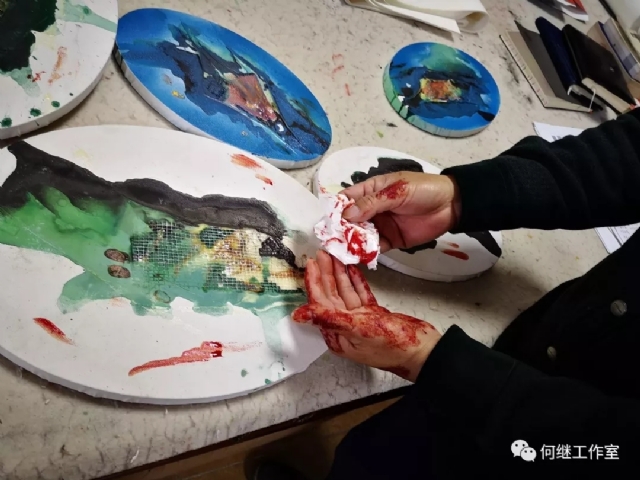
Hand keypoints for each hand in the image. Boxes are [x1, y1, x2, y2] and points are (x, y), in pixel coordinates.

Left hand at [292, 250, 440, 381]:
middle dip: (326, 275)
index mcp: (338, 335)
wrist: (424, 351)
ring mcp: (361, 321)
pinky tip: (352, 269)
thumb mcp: (358, 329)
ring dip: (340, 275)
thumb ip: (329, 319)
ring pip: (345, 293)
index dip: (315, 283)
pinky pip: (360, 295)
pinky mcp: (374, 315)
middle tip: (322, 253)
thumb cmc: (393, 345)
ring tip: (335, 256)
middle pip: (331, 296)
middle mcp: (346, 328)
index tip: (311, 264)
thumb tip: (298, 315)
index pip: (320, 304)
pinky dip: (356, 282)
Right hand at [341, 171, 460, 252]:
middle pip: (349, 219)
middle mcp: (372, 209)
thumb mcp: (397, 191)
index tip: (326, 220)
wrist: (452, 205)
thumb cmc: (424, 190)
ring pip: (359, 235)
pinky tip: (359, 256)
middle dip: (340, 229)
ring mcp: (381, 225)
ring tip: (342, 250)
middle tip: (331, 240)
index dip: (335, 208)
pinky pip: (374, 248)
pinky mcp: (391, 240)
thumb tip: (347, 214)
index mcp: (371, 190)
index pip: (347, 198)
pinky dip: (366, 252)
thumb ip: (372, 203)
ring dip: (351, 242)